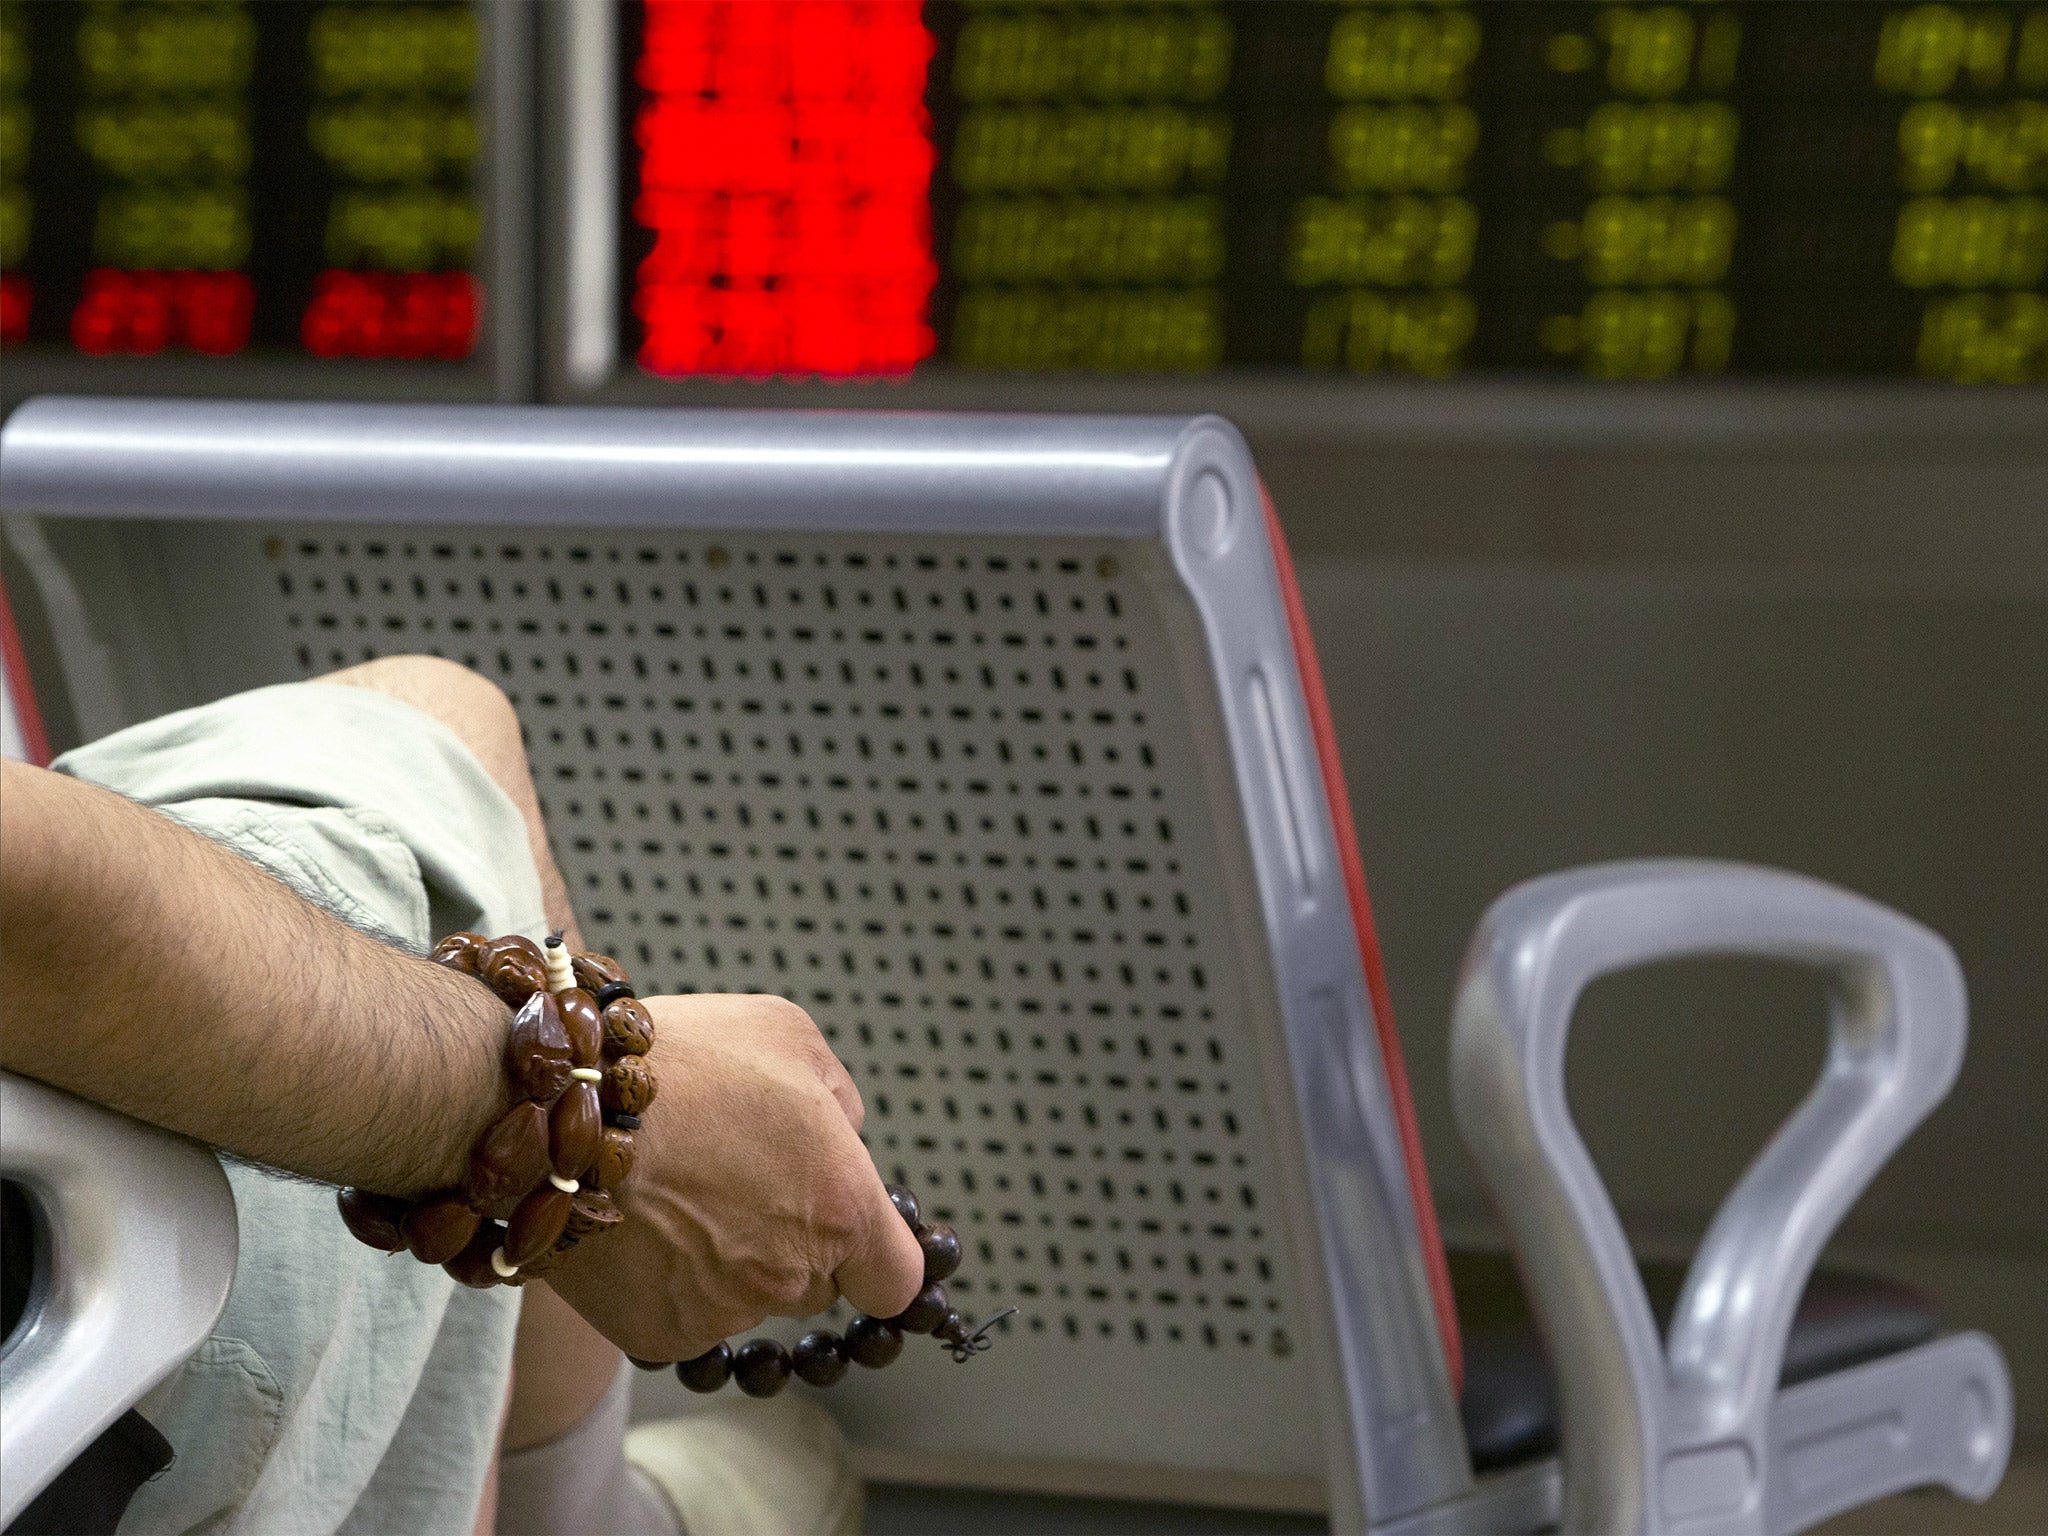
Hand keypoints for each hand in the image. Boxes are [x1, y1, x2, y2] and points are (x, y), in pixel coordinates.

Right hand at [544, 994, 924, 1362]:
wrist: (561, 1114)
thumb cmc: (680, 1063)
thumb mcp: (787, 1036)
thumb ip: (840, 1096)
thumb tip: (848, 1134)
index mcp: (842, 1205)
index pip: (896, 1280)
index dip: (878, 1258)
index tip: (855, 1237)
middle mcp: (791, 1272)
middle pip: (816, 1283)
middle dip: (790, 1240)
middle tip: (736, 1180)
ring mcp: (726, 1312)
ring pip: (749, 1297)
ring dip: (727, 1258)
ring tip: (676, 1189)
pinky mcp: (663, 1336)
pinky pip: (687, 1315)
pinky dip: (669, 1279)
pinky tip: (643, 1221)